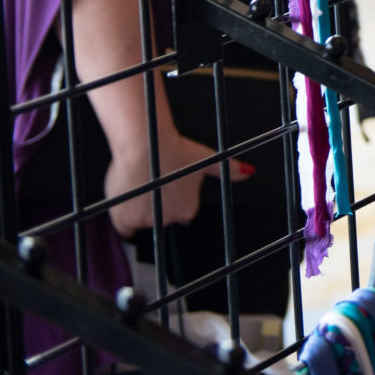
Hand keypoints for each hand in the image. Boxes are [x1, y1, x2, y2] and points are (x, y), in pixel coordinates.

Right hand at [104, 132, 253, 236]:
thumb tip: (250, 172)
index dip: (172, 198)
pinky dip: (124, 220)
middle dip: (157, 204)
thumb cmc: (177, 149)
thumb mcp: (206, 159)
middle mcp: (169, 219)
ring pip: (142, 221)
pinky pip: (124, 229)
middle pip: (160, 217)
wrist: (148, 145)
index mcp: (188, 209)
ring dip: (140, 209)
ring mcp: (147, 221)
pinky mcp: (125, 220)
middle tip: (153, 183)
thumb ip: (228, 169)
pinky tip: (125, 204)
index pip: (179, 212)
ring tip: (140, 186)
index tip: (167, 186)